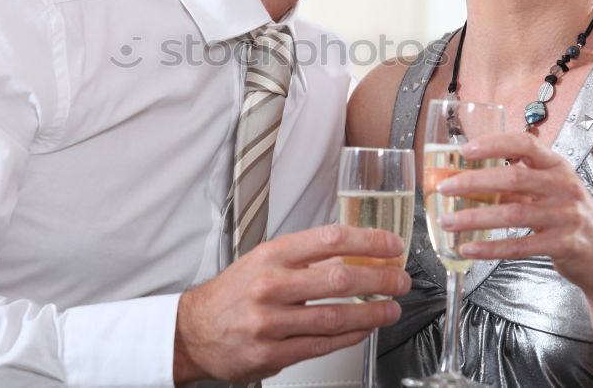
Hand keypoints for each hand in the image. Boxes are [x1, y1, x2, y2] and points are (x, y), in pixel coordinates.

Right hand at [173, 224, 410, 382]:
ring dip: (372, 313)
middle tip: (400, 280)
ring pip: (335, 316)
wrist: (193, 330)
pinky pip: (322, 344)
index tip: (390, 245)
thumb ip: (305, 258)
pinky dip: (350, 337)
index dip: (368, 241)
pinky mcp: (273, 353)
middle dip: (380, 279)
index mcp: (271, 256)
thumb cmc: (232, 293)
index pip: (329, 239)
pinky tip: (365, 330)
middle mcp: (271, 286)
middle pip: (339, 279)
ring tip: (391, 309)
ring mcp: (271, 322)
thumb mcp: (263, 261)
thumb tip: (353, 253)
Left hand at [436, 133, 592, 293]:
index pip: (525, 144)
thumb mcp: (548, 191)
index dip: (493, 144)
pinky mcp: (566, 245)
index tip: (464, 150)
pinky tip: (469, 248)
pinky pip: (521, 246)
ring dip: (475, 218)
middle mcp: (564, 186)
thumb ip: (515, 182)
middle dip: (474, 182)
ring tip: (448, 222)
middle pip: (514, 178)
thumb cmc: (569, 218)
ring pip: (514, 214)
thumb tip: (466, 177)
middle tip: (444, 188)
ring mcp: (567, 216)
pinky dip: (491, 248)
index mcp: (557, 166)